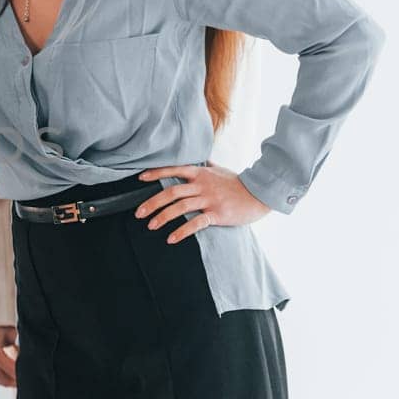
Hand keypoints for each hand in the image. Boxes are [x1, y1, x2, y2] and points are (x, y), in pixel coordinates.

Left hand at [134, 164, 270, 244]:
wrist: (260, 194)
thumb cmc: (239, 183)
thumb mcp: (221, 170)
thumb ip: (208, 166)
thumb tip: (202, 159)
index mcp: (201, 173)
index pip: (174, 170)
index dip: (156, 173)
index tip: (140, 179)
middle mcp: (202, 185)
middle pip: (171, 192)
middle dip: (152, 202)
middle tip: (139, 213)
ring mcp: (209, 199)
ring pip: (180, 207)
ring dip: (162, 217)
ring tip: (151, 226)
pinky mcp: (217, 213)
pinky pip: (196, 223)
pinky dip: (182, 231)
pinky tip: (171, 239)